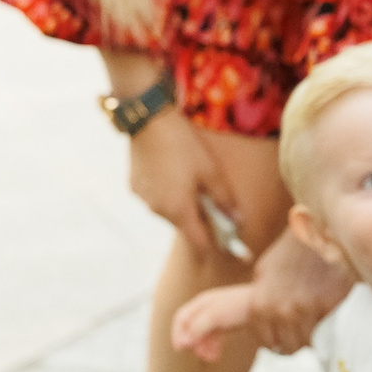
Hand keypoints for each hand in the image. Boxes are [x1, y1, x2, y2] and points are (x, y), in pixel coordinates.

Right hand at [127, 105, 242, 261]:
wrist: (149, 122)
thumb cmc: (185, 146)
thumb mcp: (211, 172)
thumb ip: (224, 200)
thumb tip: (238, 220)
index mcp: (177, 210)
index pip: (197, 242)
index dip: (213, 247)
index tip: (226, 249)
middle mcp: (156, 210)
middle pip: (183, 225)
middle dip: (199, 219)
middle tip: (214, 204)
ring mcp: (142, 199)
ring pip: (168, 211)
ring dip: (181, 204)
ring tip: (192, 182)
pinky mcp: (134, 187)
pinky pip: (155, 198)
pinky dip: (166, 193)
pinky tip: (173, 173)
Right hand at [170, 285, 262, 363]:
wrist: (267, 304)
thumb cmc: (238, 307)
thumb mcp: (214, 317)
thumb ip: (197, 329)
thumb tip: (183, 344)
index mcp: (202, 302)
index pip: (181, 318)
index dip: (177, 333)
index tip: (181, 349)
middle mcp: (208, 308)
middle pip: (191, 328)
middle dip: (194, 344)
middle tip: (201, 356)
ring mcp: (218, 315)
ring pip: (203, 335)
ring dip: (203, 348)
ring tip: (211, 358)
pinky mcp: (228, 322)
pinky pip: (214, 337)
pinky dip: (213, 347)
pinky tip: (216, 356)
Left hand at [243, 226, 353, 352]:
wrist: (318, 230)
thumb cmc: (291, 251)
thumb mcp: (263, 273)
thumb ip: (260, 301)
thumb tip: (262, 324)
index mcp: (260, 306)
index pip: (268, 343)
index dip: (279, 340)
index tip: (287, 333)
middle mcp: (281, 311)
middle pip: (289, 347)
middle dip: (296, 340)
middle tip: (305, 329)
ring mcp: (307, 309)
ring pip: (310, 341)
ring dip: (314, 335)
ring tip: (318, 321)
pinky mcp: (331, 304)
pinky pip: (330, 328)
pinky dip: (331, 323)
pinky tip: (330, 310)